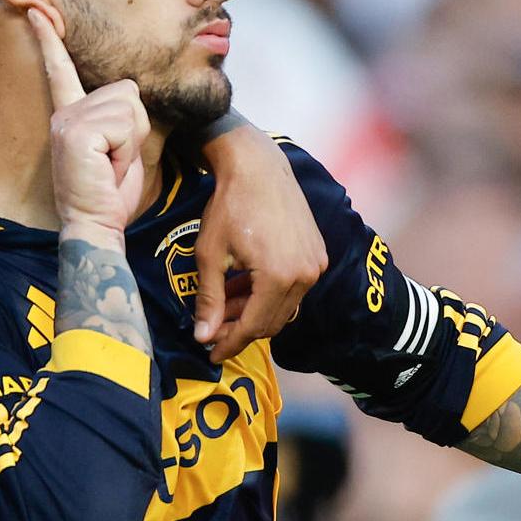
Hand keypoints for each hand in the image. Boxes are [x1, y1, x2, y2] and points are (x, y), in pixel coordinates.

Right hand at [29, 6, 148, 238]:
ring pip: (130, 106)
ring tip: (112, 163)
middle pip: (127, 91)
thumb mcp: (118, 147)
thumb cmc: (109, 192)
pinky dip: (127, 148)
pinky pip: (125, 123)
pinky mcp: (76, 131)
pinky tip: (108, 166)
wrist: (95, 225)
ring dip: (132, 140)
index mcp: (70, 113)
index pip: (60, 69)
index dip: (49, 38)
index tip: (36, 10)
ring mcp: (67, 120)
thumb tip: (129, 92)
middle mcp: (64, 111)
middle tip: (115, 160)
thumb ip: (120, 117)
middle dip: (135, 127)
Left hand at [192, 131, 327, 362]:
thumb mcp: (210, 254)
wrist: (257, 166)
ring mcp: (315, 264)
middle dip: (240, 329)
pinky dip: (267, 294)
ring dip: (253, 311)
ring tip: (222, 306)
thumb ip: (208, 299)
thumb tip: (203, 337)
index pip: (253, 326)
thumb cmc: (229, 206)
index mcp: (279, 277)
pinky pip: (292, 288)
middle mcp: (305, 275)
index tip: (210, 354)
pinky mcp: (317, 253)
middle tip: (212, 330)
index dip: (229, 343)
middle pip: (271, 321)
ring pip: (282, 306)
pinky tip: (242, 288)